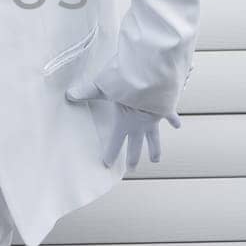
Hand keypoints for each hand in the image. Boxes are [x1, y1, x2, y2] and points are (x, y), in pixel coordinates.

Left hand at [64, 72, 180, 168]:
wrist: (152, 76)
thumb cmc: (126, 81)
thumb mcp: (101, 86)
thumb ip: (86, 91)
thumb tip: (68, 95)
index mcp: (124, 122)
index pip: (115, 142)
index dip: (110, 153)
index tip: (106, 164)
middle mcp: (140, 124)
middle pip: (135, 145)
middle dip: (133, 157)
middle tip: (132, 169)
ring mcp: (154, 118)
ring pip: (154, 138)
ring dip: (154, 148)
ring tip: (156, 160)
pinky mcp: (166, 107)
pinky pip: (170, 115)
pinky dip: (173, 119)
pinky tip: (177, 126)